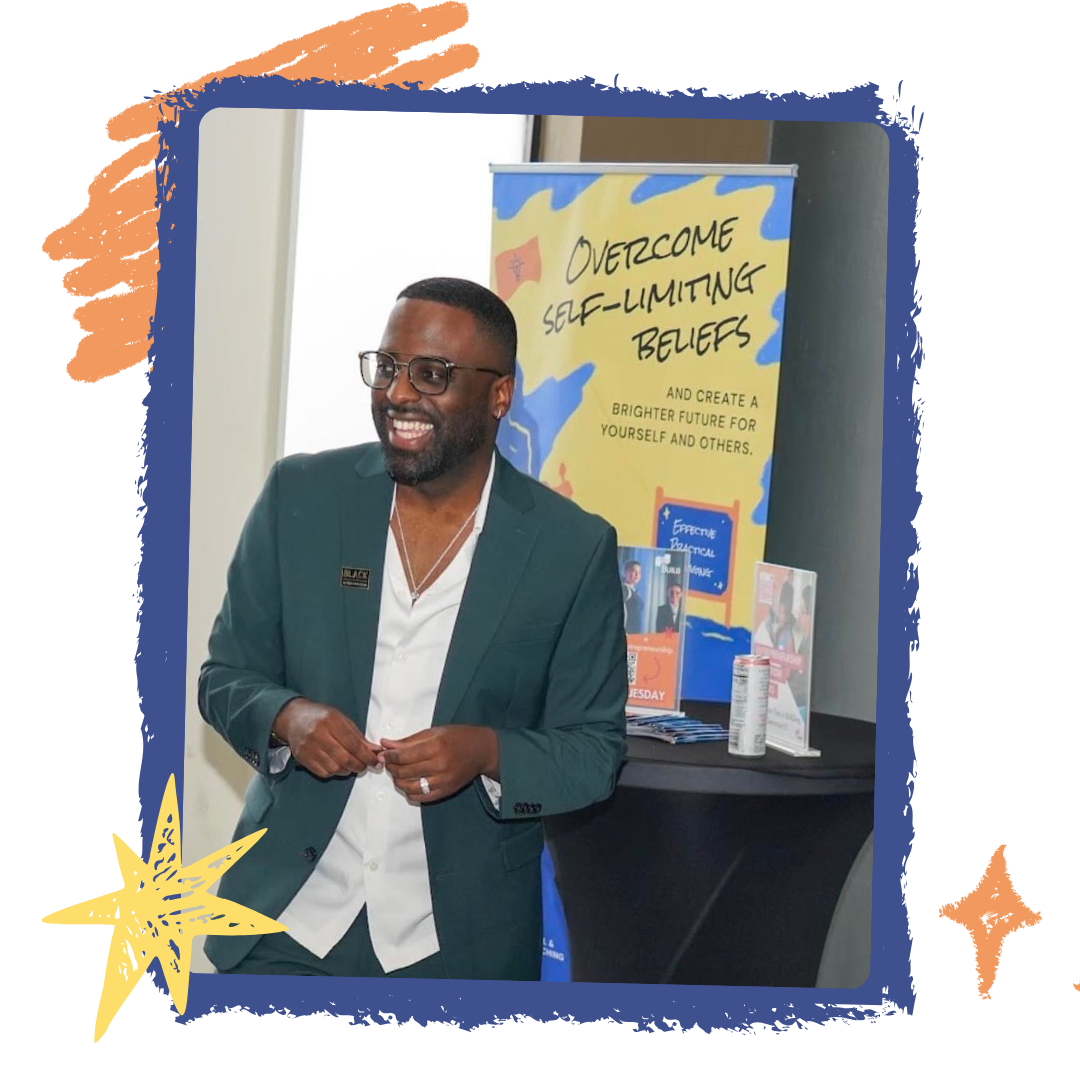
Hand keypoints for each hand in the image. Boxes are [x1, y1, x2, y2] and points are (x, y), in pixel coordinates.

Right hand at [273, 698, 380, 778]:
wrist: (294, 718)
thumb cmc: (320, 717)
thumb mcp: (342, 720)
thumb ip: (358, 736)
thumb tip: (374, 750)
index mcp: (331, 721)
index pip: (353, 744)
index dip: (367, 756)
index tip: (375, 761)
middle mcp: (318, 734)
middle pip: (344, 758)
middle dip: (359, 765)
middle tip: (365, 765)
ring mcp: (308, 747)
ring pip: (334, 768)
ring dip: (347, 770)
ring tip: (352, 764)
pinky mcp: (302, 758)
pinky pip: (323, 772)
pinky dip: (334, 772)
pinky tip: (338, 766)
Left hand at [379, 726, 498, 802]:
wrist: (481, 750)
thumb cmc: (458, 737)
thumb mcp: (433, 732)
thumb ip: (409, 741)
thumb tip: (386, 744)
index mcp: (436, 746)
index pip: (404, 755)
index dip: (389, 756)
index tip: (383, 754)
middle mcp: (440, 765)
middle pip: (404, 772)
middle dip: (391, 768)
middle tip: (388, 763)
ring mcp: (443, 781)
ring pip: (410, 787)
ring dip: (398, 782)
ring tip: (398, 774)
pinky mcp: (446, 791)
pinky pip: (421, 797)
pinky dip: (410, 793)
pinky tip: (409, 784)